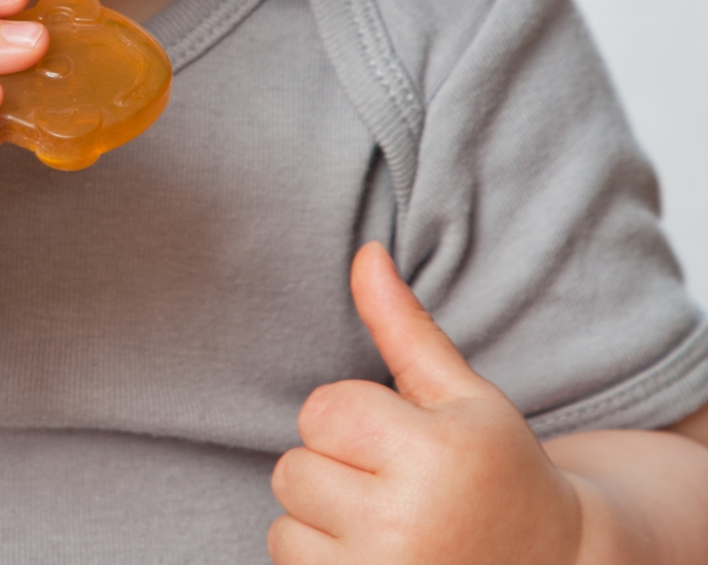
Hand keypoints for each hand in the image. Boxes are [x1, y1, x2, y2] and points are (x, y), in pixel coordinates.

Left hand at [269, 243, 584, 563]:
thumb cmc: (501, 475)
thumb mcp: (465, 398)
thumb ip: (406, 327)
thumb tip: (365, 252)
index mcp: (435, 458)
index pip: (321, 410)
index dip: (353, 420)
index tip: (402, 444)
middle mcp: (406, 527)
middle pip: (294, 468)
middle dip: (335, 472)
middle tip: (398, 492)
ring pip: (286, 524)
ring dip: (322, 524)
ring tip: (388, 531)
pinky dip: (321, 564)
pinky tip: (375, 562)